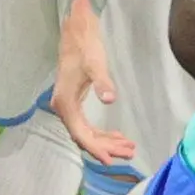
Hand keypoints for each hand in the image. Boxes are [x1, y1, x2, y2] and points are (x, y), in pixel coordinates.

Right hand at [53, 0, 135, 165]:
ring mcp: (69, 107)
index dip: (95, 148)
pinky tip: (117, 134)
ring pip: (87, 133)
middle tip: (130, 152)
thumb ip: (103, 82)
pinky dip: (102, 132)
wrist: (76, 34)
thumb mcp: (96, 64)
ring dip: (106, 141)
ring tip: (129, 146)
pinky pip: (88, 125)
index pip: (80, 133)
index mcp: (66, 103)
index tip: (110, 160)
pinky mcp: (75, 103)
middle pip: (85, 136)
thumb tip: (110, 99)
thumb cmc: (85, 48)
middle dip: (106, 147)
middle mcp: (64, 108)